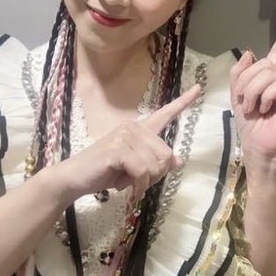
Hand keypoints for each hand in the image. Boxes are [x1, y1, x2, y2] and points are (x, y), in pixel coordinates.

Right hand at [58, 84, 201, 203]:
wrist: (76, 177)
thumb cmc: (105, 171)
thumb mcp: (135, 168)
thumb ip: (155, 162)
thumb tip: (177, 161)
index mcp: (140, 129)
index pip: (165, 113)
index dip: (183, 102)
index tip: (199, 88)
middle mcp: (134, 127)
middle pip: (166, 155)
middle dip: (155, 176)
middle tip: (136, 181)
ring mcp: (125, 136)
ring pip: (155, 166)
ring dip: (143, 183)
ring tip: (125, 181)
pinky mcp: (118, 149)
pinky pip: (142, 172)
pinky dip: (136, 186)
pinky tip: (122, 187)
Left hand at [230, 24, 275, 170]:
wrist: (256, 146)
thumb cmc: (249, 124)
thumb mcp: (237, 96)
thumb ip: (239, 74)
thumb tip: (248, 53)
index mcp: (268, 79)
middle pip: (262, 64)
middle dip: (246, 82)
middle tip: (244, 101)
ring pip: (268, 75)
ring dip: (253, 92)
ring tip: (254, 108)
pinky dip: (266, 97)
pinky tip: (265, 109)